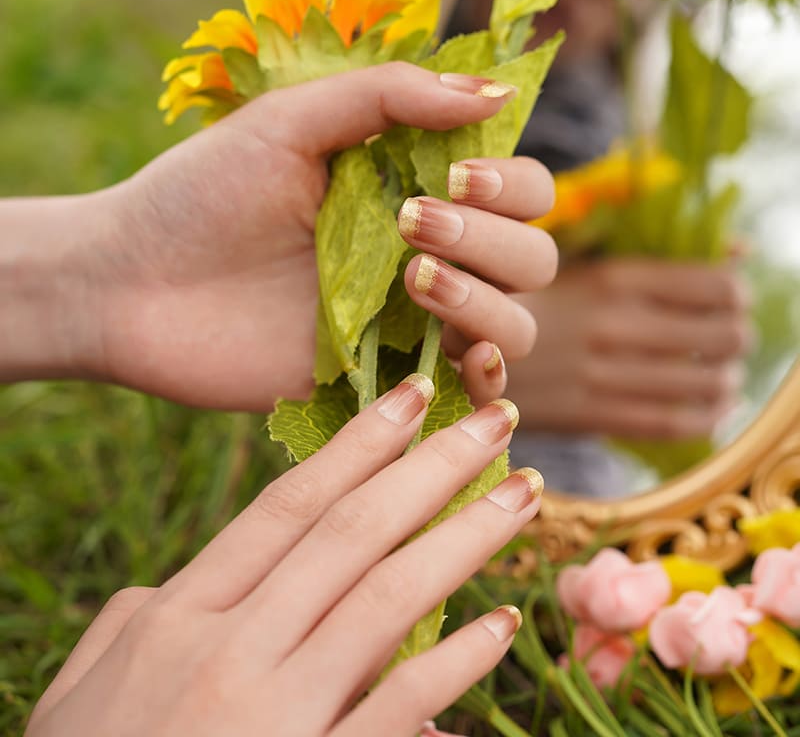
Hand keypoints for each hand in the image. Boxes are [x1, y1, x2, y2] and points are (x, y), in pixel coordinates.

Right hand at [25, 379, 542, 735]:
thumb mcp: (87, 690)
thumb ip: (139, 622)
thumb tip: (176, 584)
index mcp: (179, 616)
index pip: (288, 506)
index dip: (357, 445)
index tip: (413, 397)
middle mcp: (230, 649)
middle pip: (352, 533)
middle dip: (433, 467)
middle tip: (496, 419)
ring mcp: (275, 713)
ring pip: (388, 599)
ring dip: (465, 538)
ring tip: (522, 494)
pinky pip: (396, 706)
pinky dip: (453, 663)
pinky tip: (501, 625)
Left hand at [63, 63, 553, 409]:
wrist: (134, 286)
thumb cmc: (202, 194)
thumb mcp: (290, 120)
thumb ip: (390, 97)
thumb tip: (497, 96)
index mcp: (415, 190)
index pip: (520, 191)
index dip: (511, 187)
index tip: (453, 178)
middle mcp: (427, 256)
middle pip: (531, 259)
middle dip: (494, 242)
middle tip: (410, 226)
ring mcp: (410, 324)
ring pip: (517, 325)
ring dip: (489, 303)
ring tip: (414, 281)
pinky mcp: (383, 381)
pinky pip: (472, 391)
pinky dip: (489, 378)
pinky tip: (463, 356)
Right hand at [506, 258, 751, 438]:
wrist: (462, 349)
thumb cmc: (527, 299)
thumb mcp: (581, 260)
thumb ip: (653, 259)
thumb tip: (743, 249)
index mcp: (614, 278)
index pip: (718, 286)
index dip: (736, 296)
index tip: (728, 302)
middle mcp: (616, 325)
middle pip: (725, 337)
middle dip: (736, 338)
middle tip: (725, 339)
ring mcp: (605, 374)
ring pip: (707, 383)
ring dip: (725, 379)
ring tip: (718, 373)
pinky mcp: (592, 416)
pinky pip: (674, 423)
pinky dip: (706, 418)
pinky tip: (707, 407)